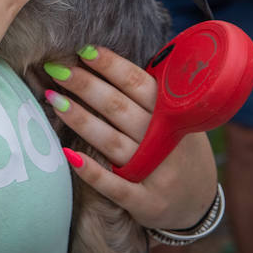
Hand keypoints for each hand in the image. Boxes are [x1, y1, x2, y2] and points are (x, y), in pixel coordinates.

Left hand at [42, 45, 217, 229]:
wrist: (199, 201)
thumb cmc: (175, 147)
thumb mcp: (176, 118)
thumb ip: (150, 95)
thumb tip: (104, 59)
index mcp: (172, 114)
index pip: (139, 84)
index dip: (111, 66)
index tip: (83, 50)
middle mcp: (164, 141)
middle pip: (119, 108)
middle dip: (86, 85)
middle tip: (56, 68)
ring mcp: (155, 173)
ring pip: (112, 142)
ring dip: (81, 120)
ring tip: (53, 99)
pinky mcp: (145, 202)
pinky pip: (115, 187)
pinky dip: (92, 172)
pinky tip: (69, 155)